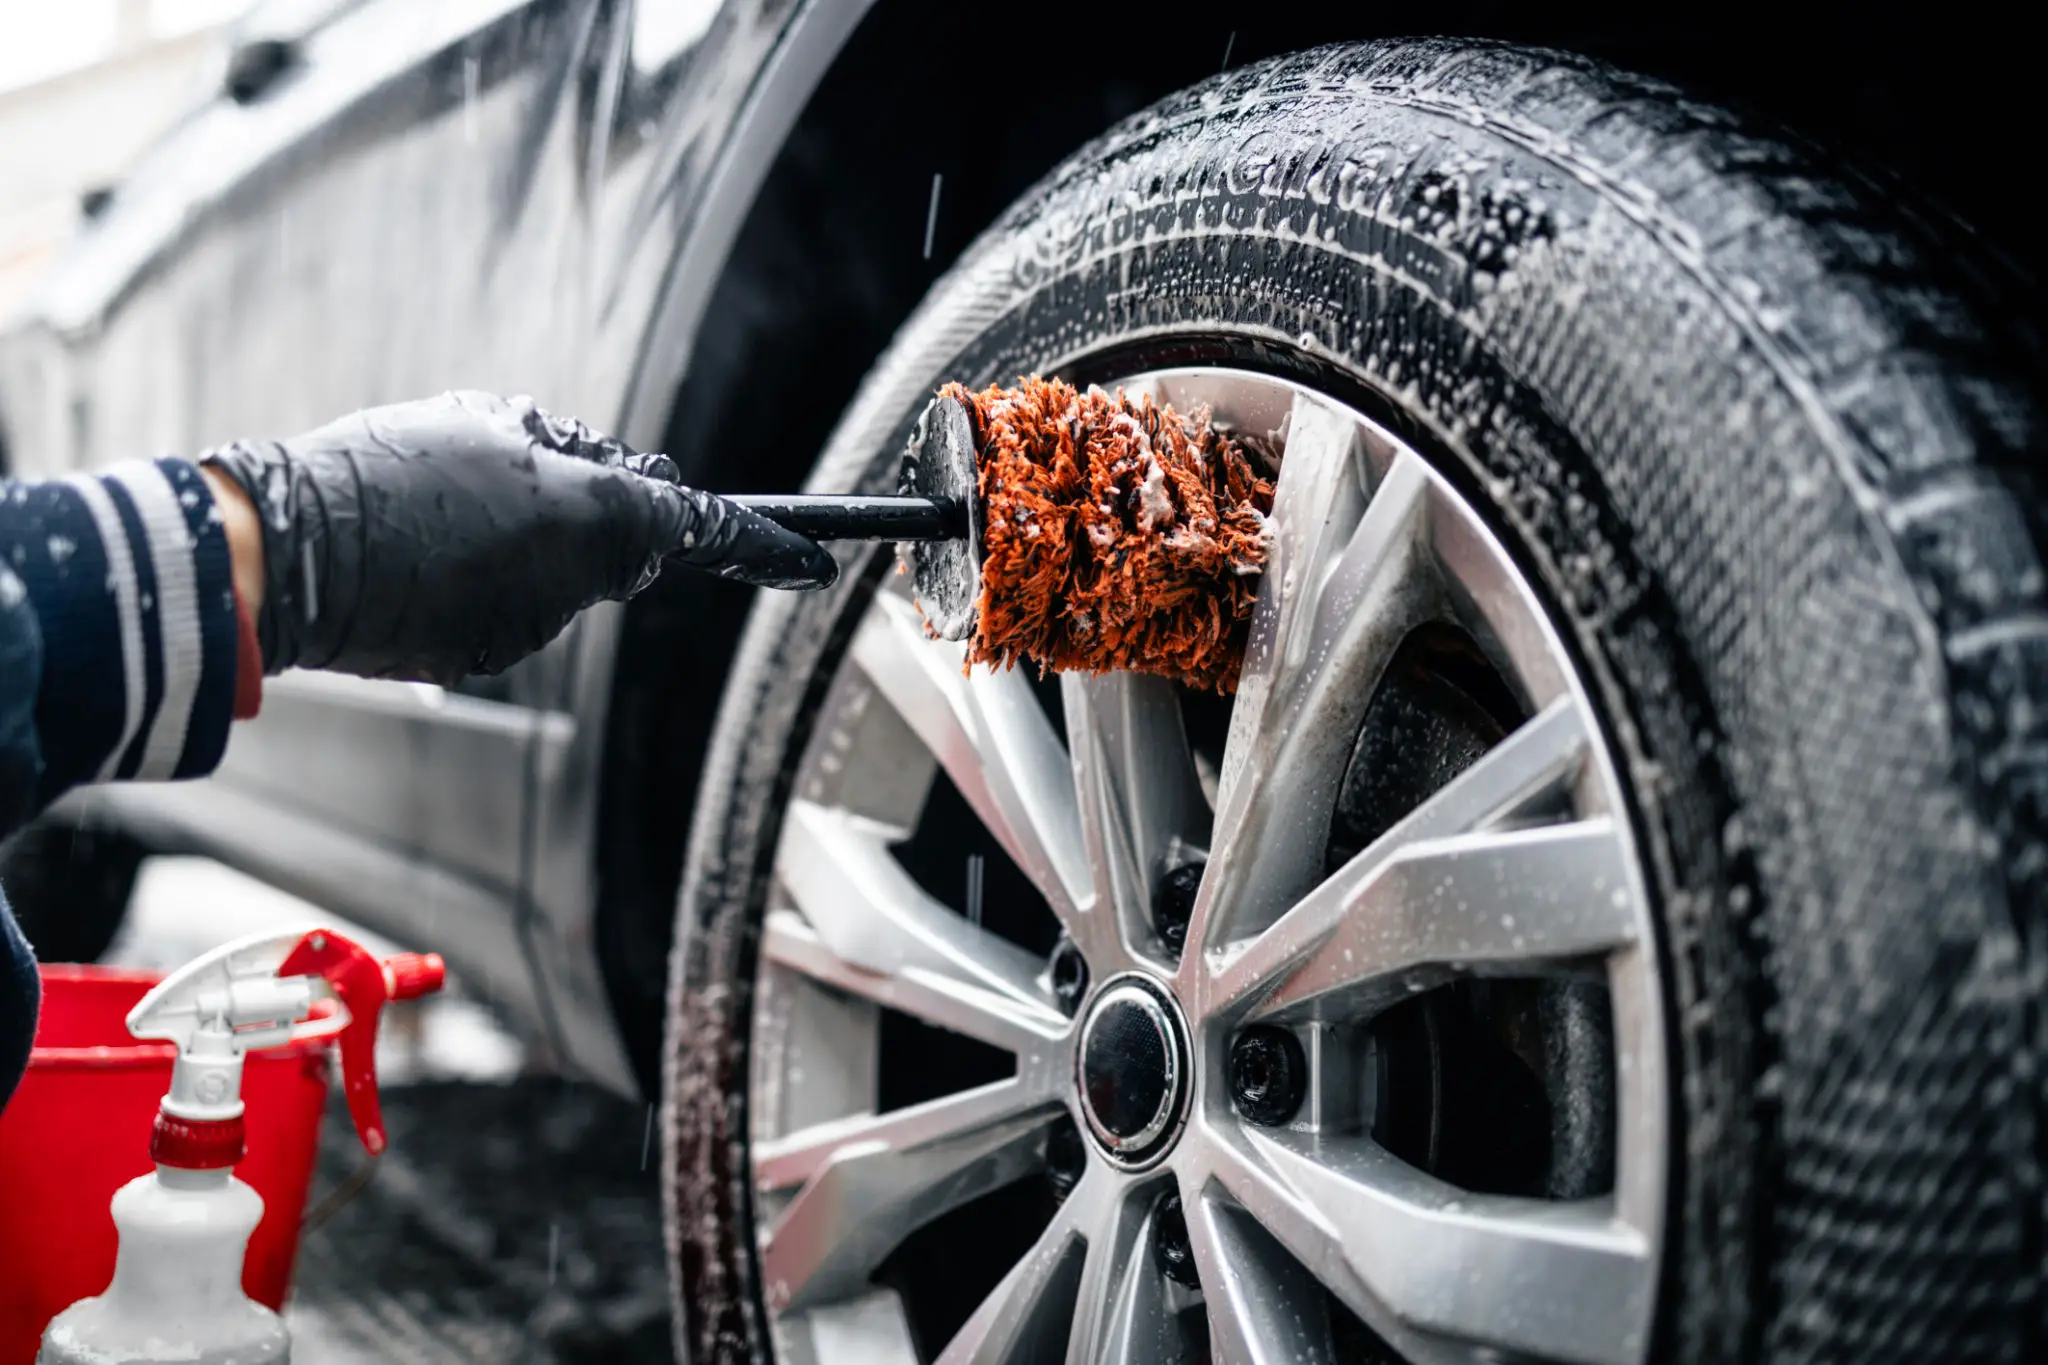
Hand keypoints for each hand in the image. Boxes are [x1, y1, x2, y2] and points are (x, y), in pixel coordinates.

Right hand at [200, 391, 836, 683]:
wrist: (291, 554)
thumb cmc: (389, 472)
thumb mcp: (487, 420)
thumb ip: (567, 449)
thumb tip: (606, 468)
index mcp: (598, 520)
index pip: (705, 532)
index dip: (765, 546)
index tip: (813, 561)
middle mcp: (580, 586)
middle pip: (619, 548)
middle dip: (587, 513)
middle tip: (515, 473)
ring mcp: (532, 629)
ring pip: (555, 576)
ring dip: (521, 541)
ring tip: (436, 506)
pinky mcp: (483, 657)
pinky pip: (505, 606)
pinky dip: (477, 577)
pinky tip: (419, 550)